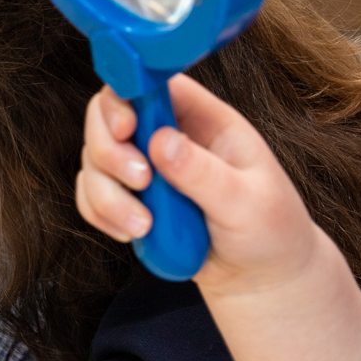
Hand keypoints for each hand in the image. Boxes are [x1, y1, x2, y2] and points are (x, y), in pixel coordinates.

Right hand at [75, 76, 329, 299]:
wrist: (260, 275)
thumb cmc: (269, 229)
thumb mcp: (247, 201)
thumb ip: (204, 173)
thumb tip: (162, 143)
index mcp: (204, 119)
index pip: (152, 84)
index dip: (126, 95)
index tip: (127, 128)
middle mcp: (168, 136)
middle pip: (106, 117)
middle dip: (109, 151)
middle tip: (140, 182)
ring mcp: (145, 168)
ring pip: (94, 160)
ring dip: (106, 194)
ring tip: (143, 226)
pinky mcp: (130, 200)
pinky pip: (91, 196)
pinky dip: (100, 214)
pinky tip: (131, 234)